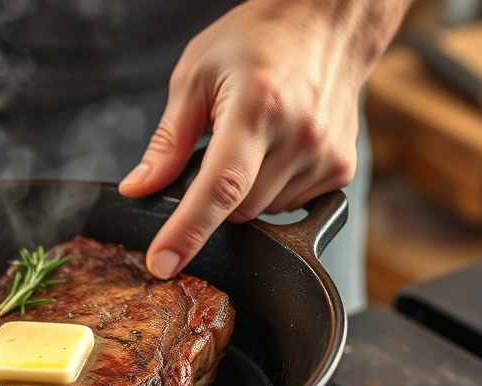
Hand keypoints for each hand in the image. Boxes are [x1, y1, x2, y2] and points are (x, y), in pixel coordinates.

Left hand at [119, 0, 409, 278]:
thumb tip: (139, 188)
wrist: (325, 23)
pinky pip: (291, 206)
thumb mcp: (195, 76)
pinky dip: (272, 190)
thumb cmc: (258, 40)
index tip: (162, 264)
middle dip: (214, 196)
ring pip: (263, 213)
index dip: (187, 232)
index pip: (219, 188)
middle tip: (217, 149)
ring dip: (245, 193)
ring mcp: (326, 156)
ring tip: (253, 140)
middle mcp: (299, 136)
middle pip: (238, 210)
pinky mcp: (342, 170)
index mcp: (256, 109)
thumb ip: (168, 141)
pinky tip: (275, 151)